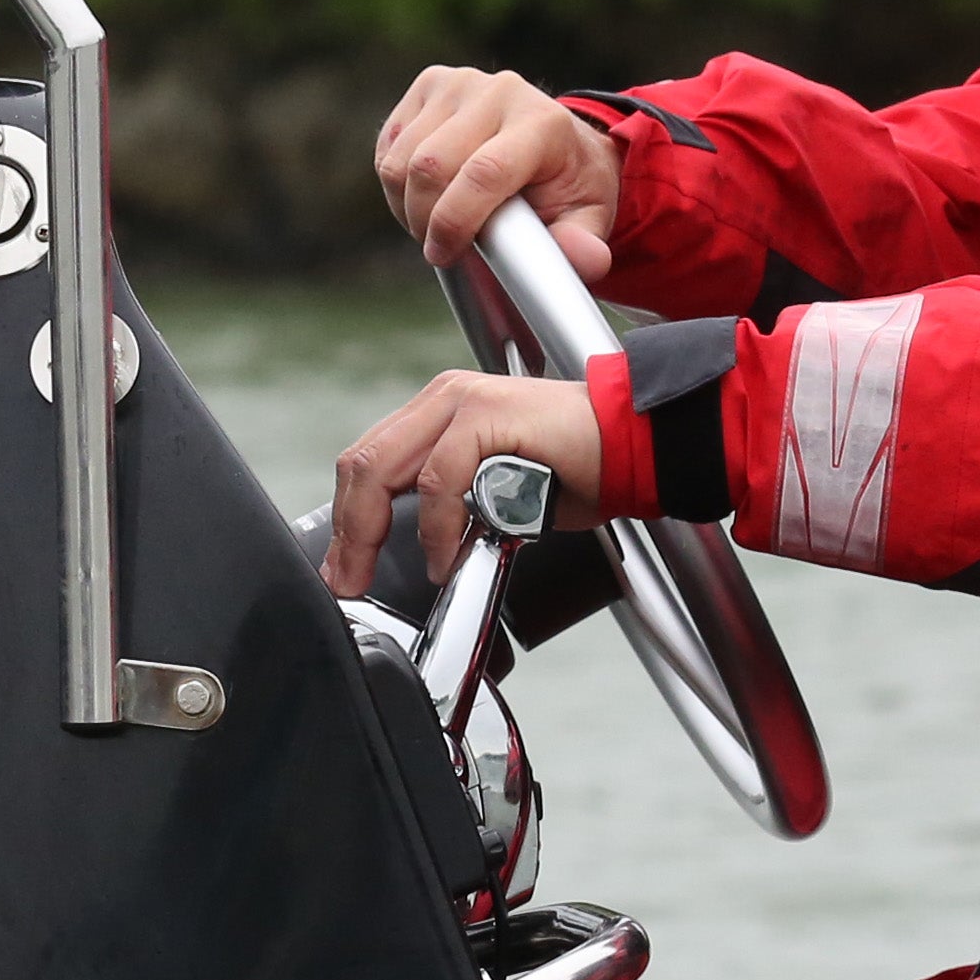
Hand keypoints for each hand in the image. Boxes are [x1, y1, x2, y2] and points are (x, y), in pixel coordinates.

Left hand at [321, 370, 605, 593]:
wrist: (637, 446)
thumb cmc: (576, 470)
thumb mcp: (492, 490)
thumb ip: (448, 504)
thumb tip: (411, 549)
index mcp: (437, 413)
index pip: (367, 461)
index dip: (345, 516)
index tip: (342, 565)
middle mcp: (442, 400)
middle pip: (362, 464)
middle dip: (347, 531)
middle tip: (347, 580)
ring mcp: (461, 402)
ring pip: (384, 468)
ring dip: (374, 532)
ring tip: (379, 573)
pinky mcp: (485, 414)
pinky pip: (440, 479)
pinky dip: (436, 525)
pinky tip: (446, 555)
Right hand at [377, 67, 621, 276]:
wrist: (556, 138)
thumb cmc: (567, 185)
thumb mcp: (587, 216)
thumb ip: (584, 243)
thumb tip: (584, 260)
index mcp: (543, 122)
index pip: (484, 172)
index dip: (455, 221)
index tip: (445, 253)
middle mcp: (501, 93)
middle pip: (431, 166)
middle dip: (425, 219)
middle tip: (439, 247)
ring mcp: (460, 84)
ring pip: (400, 162)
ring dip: (407, 206)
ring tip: (434, 221)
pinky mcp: (429, 86)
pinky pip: (387, 149)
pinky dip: (396, 185)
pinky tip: (424, 194)